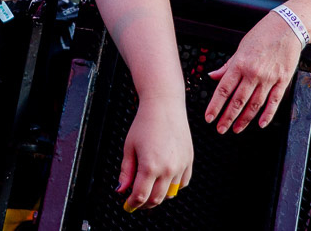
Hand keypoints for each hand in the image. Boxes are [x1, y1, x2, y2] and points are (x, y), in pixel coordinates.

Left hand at [117, 96, 192, 210]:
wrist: (164, 106)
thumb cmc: (145, 123)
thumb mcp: (129, 147)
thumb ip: (126, 171)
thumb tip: (121, 189)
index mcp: (150, 166)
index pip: (140, 196)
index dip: (132, 204)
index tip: (127, 205)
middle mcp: (167, 169)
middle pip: (156, 199)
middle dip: (144, 204)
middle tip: (136, 200)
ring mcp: (180, 166)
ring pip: (170, 193)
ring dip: (158, 196)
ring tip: (149, 188)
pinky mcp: (189, 161)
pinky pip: (182, 183)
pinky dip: (173, 187)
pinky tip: (164, 181)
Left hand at [205, 11, 302, 133]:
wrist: (287, 27)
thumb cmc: (262, 35)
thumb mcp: (240, 48)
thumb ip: (227, 66)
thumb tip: (212, 76)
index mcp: (240, 64)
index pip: (224, 90)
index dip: (215, 106)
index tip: (209, 117)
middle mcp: (253, 73)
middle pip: (238, 101)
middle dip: (228, 117)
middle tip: (220, 129)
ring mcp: (269, 78)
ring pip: (255, 104)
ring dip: (244, 119)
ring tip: (236, 129)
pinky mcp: (283, 81)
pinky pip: (274, 101)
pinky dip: (267, 114)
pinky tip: (260, 124)